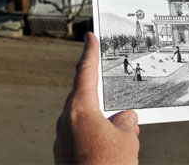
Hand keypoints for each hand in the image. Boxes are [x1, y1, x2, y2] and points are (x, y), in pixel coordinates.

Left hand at [54, 32, 139, 163]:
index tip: (89, 36)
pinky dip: (95, 135)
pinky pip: (81, 136)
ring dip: (101, 120)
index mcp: (80, 110)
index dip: (90, 52)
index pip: (85, 73)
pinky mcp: (63, 156)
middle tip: (118, 95)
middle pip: (84, 98)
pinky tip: (110, 146)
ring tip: (123, 131)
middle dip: (103, 97)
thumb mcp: (127, 141)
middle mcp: (66, 121)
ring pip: (84, 120)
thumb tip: (125, 118)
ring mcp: (62, 140)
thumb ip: (125, 123)